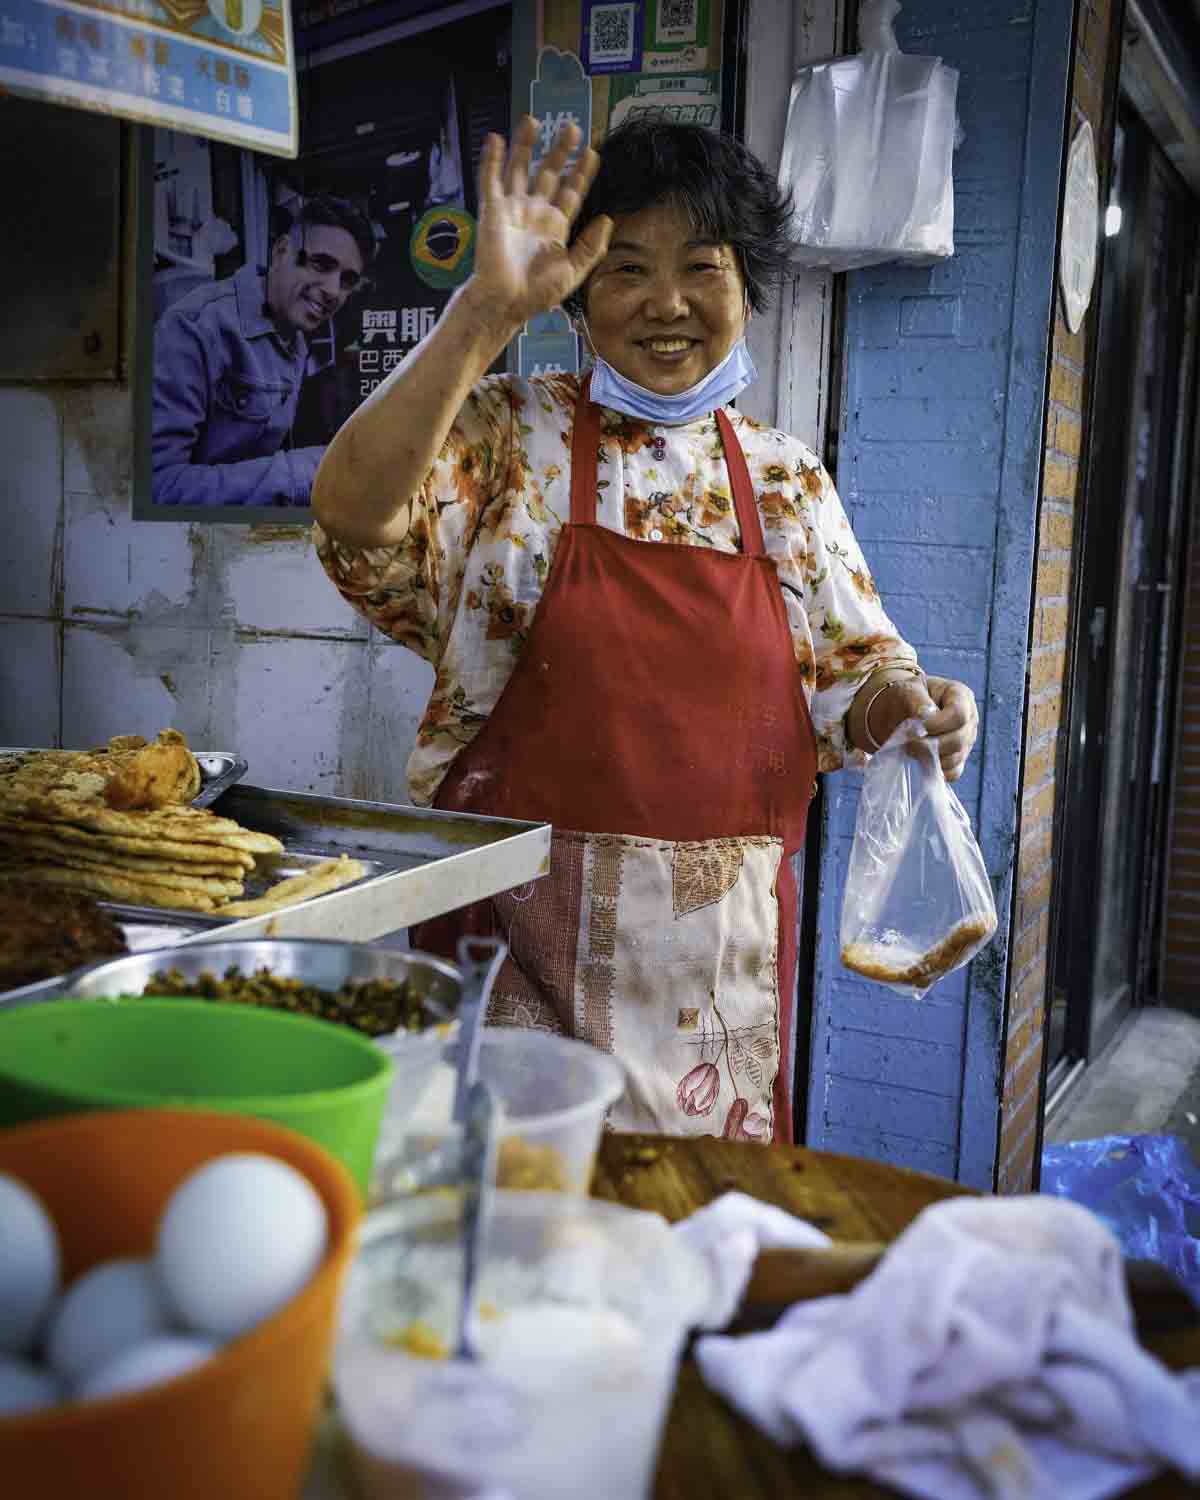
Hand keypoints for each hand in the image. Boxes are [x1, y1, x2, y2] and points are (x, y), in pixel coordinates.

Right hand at [464, 115, 612, 330]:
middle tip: (571, 128)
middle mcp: (534, 213)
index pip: (571, 192)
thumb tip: (608, 219)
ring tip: (533, 120)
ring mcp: (513, 209)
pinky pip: (491, 180)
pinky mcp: (492, 210)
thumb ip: (591, 247)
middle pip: (548, 173)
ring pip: (520, 169)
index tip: (592, 153)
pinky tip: (496, 139)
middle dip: (559, 151)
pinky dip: (492, 159)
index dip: (581, 172)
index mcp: (555, 227)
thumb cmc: (537, 293)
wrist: (506, 302)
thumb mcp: (573, 272)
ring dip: (525, 145)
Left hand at [859, 673, 978, 781]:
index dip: (937, 725)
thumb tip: (925, 715)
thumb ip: (916, 700)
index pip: (958, 715)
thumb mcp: (907, 690)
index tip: (916, 728)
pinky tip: (920, 761)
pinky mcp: (958, 759)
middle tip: (908, 742)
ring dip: (929, 758)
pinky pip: (953, 773)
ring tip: (910, 748)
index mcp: (961, 696)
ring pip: (955, 759)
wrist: (898, 711)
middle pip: (959, 740)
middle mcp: (969, 719)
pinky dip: (935, 771)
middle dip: (930, 745)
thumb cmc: (904, 697)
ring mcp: (966, 741)